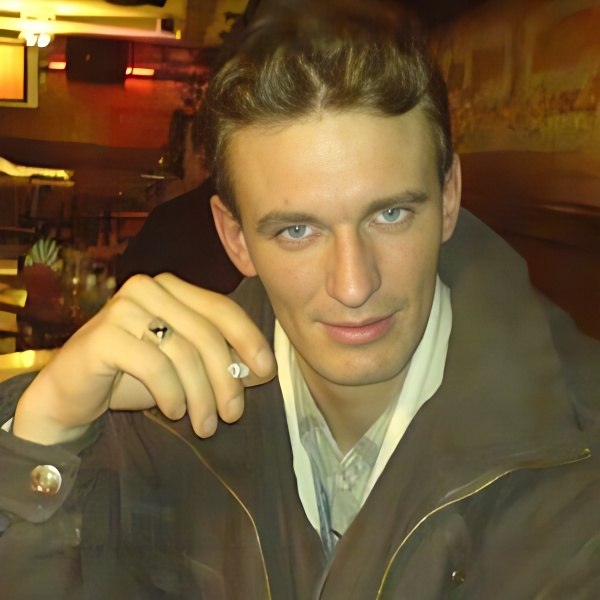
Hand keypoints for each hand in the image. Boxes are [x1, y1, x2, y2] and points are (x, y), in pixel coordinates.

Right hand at [13, 273, 275, 443]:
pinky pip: (154, 366)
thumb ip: (221, 361)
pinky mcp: (103, 335)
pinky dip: (171, 393)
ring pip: (183, 352)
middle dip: (226, 378)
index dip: (249, 340)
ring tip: (205, 424)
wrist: (71, 393)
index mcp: (172, 288)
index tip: (266, 372)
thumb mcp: (187, 368)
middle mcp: (148, 289)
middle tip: (233, 414)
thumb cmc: (134, 377)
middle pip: (207, 333)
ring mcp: (122, 308)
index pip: (222, 309)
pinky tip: (174, 410)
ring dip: (201, 395)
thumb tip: (262, 370)